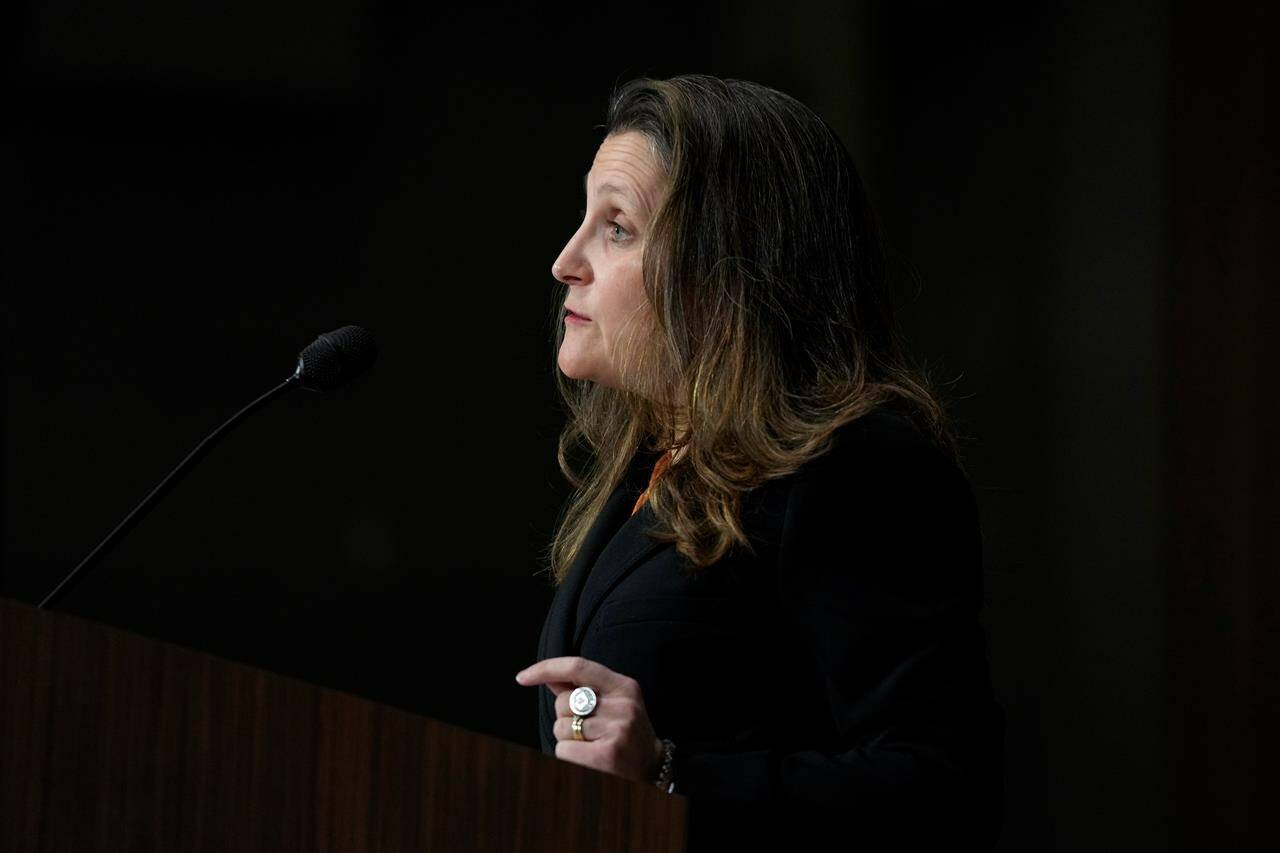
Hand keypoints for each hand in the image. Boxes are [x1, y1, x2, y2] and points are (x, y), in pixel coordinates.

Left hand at [516, 656, 663, 784]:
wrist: (650, 767)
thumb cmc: (625, 731)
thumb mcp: (611, 703)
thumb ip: (580, 688)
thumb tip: (547, 675)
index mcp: (623, 686)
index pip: (577, 667)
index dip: (545, 668)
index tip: (522, 677)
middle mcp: (623, 705)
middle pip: (563, 702)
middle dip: (564, 718)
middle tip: (588, 730)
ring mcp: (617, 730)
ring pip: (561, 728)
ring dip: (567, 739)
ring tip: (591, 744)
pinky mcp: (606, 755)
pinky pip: (563, 750)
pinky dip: (568, 756)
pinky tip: (588, 758)